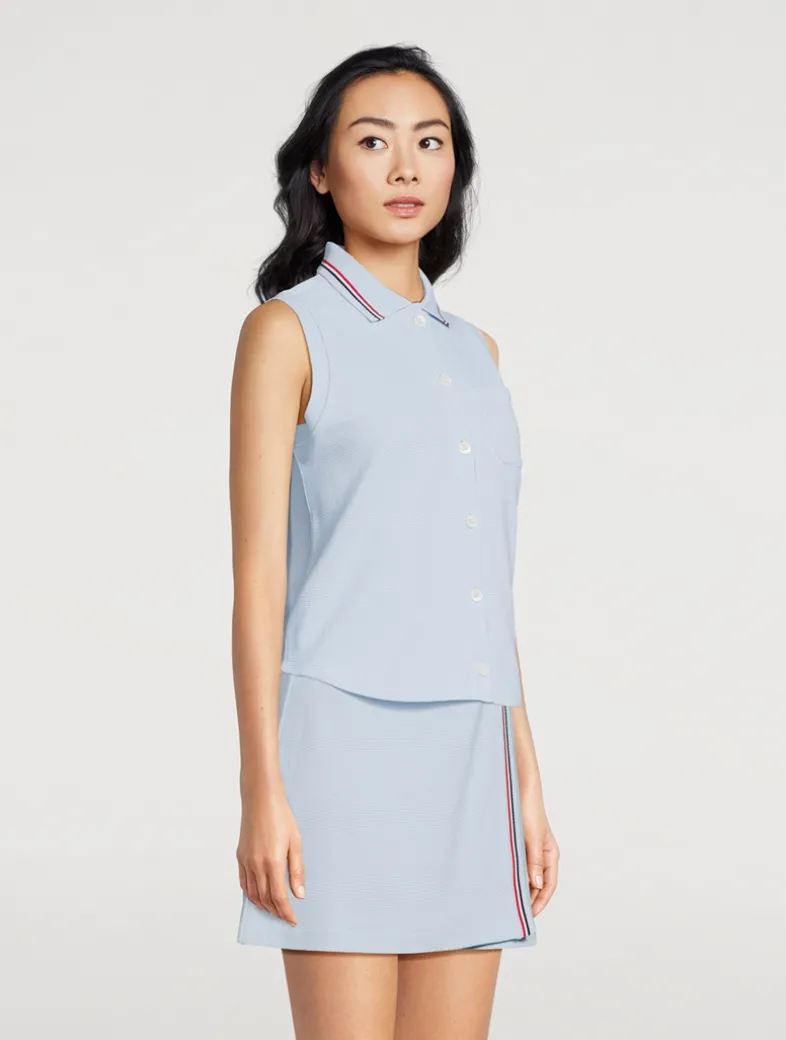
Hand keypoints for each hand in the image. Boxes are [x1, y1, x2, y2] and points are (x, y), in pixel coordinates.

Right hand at [237, 785, 305, 926]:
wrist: (261, 799)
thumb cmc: (281, 817)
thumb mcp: (296, 842)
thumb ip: (297, 870)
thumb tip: (299, 894)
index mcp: (273, 862)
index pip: (279, 897)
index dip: (285, 912)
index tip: (292, 920)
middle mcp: (256, 865)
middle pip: (265, 899)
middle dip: (275, 912)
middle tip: (285, 917)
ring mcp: (246, 861)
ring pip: (252, 893)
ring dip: (262, 905)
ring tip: (273, 910)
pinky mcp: (240, 856)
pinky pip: (244, 882)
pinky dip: (251, 894)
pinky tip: (258, 895)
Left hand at [520, 795, 559, 915]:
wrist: (518, 788)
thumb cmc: (529, 809)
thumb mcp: (533, 838)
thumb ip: (534, 862)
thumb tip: (536, 885)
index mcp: (550, 854)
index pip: (549, 885)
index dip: (541, 901)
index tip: (530, 915)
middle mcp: (541, 854)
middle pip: (538, 883)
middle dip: (530, 898)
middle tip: (516, 914)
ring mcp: (530, 849)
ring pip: (527, 875)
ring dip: (520, 887)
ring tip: (508, 901)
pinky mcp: (518, 844)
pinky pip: (517, 865)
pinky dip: (512, 874)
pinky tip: (502, 881)